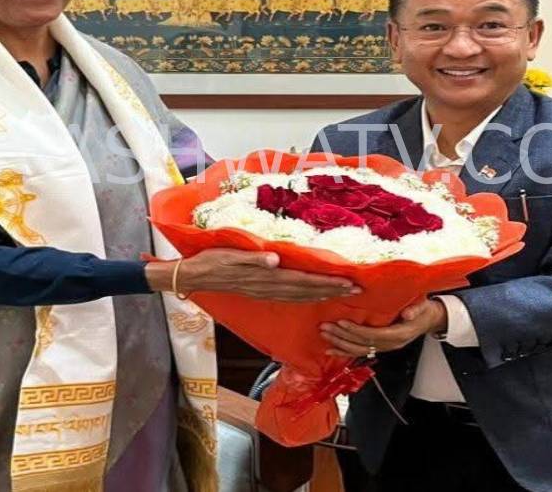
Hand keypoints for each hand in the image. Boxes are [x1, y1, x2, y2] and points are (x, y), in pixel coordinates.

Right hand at [146, 248, 359, 301]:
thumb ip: (252, 259)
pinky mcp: (260, 291)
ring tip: (343, 294)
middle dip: (332, 290)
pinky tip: (314, 296)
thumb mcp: (229, 255)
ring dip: (322, 294)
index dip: (327, 282)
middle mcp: (269, 286)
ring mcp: (265, 291)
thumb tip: (275, 259)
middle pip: (307, 290)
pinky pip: (289, 297)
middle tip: (357, 290)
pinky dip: (306, 297)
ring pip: (300, 295)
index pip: (304, 280)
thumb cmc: (211, 259)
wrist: (194, 275)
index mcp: (266, 276)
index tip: (349, 282)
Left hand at [320, 298, 447, 357]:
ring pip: (358, 350)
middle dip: (342, 336)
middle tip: (325, 327)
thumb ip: (416, 309)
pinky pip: (359, 352)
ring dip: (339, 344)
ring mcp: (383, 347)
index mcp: (399, 335)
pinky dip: (343, 351)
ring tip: (324, 334)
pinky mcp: (378, 347)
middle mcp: (390, 344)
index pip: (373, 335)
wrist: (427, 319)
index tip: (341, 322)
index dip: (356, 330)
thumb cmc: (423, 309)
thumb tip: (408, 314)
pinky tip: (330, 349)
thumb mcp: (423, 306)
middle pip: (362, 344)